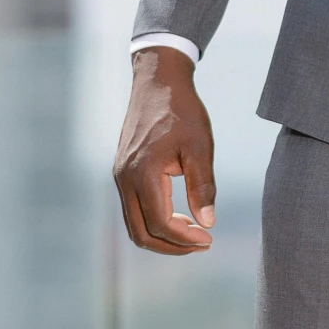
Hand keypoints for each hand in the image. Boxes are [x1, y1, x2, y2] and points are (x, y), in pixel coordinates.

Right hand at [113, 47, 215, 255]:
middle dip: (171, 246)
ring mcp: (120, 176)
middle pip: (141, 232)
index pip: (160, 223)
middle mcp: (124, 179)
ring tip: (192, 234)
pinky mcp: (122, 172)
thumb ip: (202, 186)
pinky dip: (152, 221)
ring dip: (161, 236)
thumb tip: (207, 223)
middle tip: (201, 244)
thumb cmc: (182, 111)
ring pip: (134, 224)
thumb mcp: (200, 146)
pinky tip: (178, 216)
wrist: (157, 82)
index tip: (209, 239)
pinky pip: (132, 208)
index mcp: (143, 173)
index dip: (184, 238)